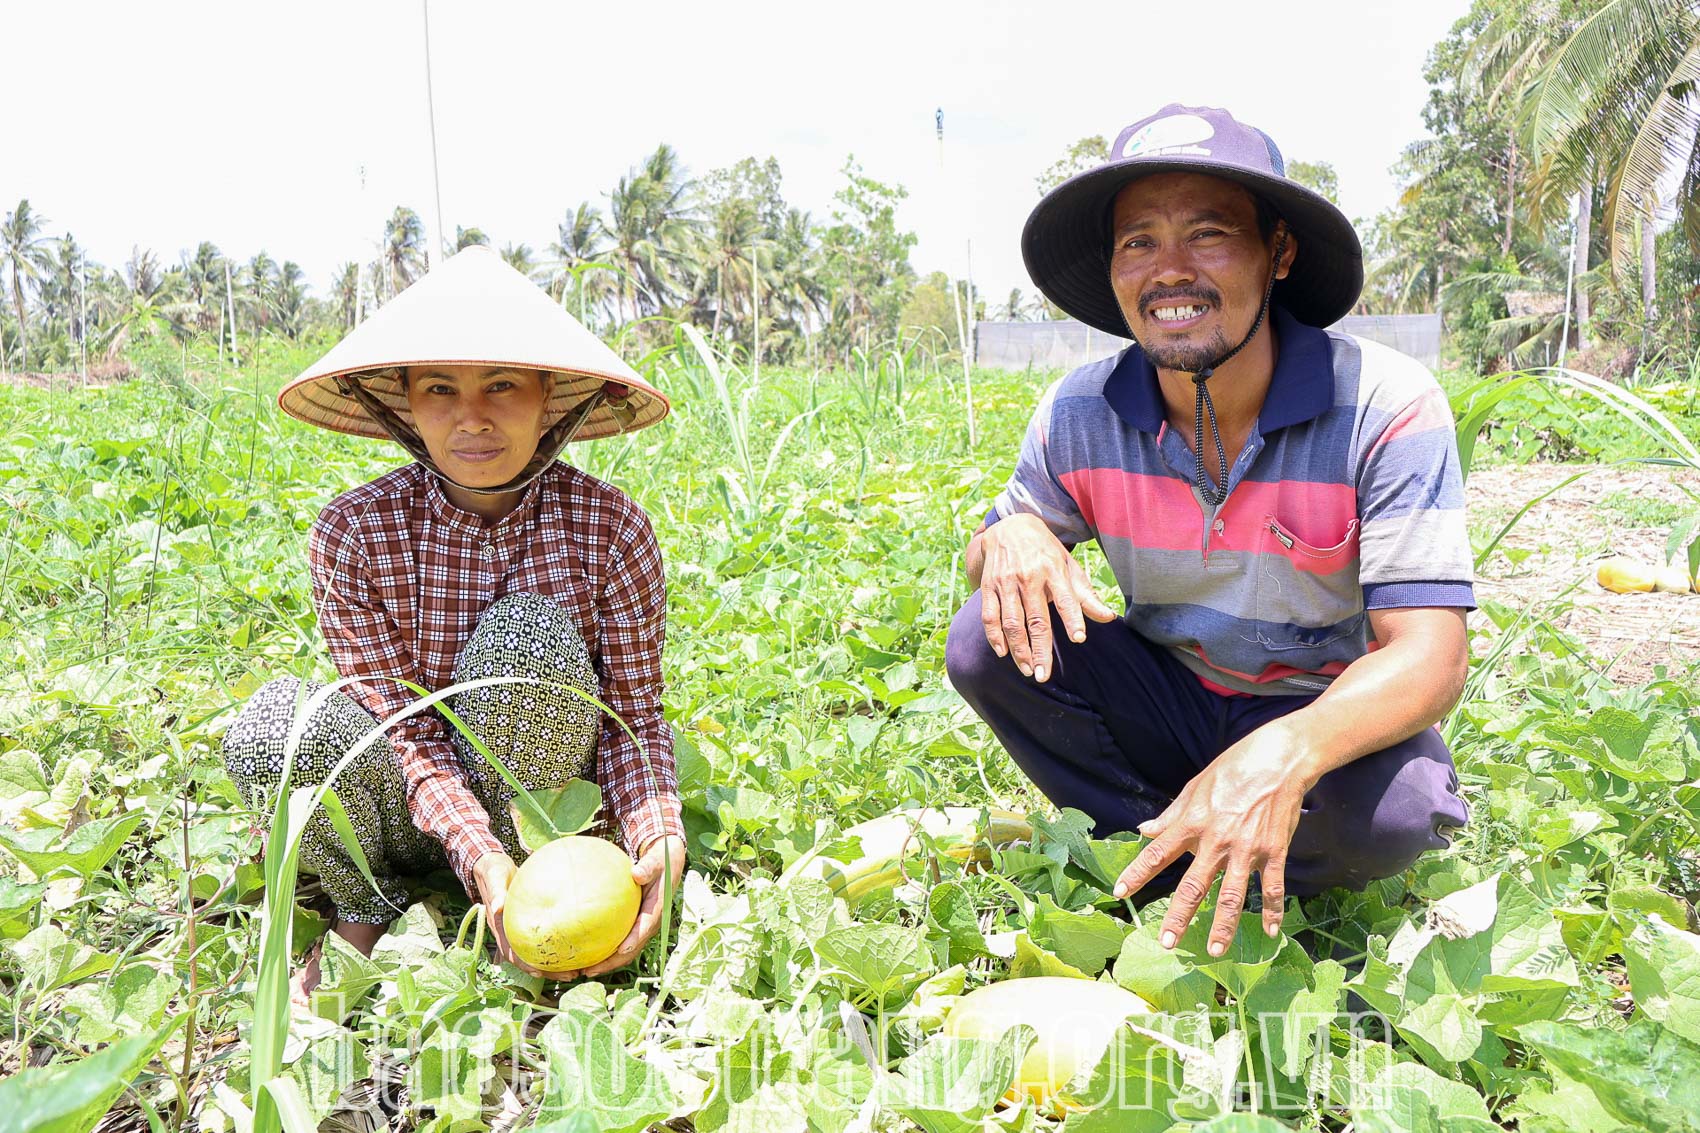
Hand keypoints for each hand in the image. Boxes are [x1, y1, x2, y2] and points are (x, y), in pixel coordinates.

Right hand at [472, 851, 578, 980]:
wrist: (493, 866)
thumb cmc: (494, 871)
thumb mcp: (494, 878)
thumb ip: (496, 892)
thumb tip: (497, 906)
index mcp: (501, 928)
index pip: (513, 953)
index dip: (525, 965)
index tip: (540, 973)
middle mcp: (511, 933)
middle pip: (530, 959)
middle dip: (549, 970)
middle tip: (571, 975)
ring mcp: (520, 929)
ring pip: (538, 952)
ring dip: (556, 963)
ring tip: (579, 968)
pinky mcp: (529, 921)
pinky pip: (545, 936)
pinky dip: (559, 943)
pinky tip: (577, 942)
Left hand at [578, 835, 686, 978]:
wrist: (668, 864)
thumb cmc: (661, 861)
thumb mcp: (657, 860)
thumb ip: (648, 867)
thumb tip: (637, 873)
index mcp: (657, 909)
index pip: (645, 928)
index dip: (634, 941)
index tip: (621, 950)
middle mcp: (651, 923)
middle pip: (632, 950)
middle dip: (613, 962)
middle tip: (591, 970)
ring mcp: (643, 927)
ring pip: (625, 952)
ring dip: (607, 963)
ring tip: (584, 970)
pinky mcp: (635, 926)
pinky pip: (620, 942)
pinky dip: (605, 951)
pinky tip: (586, 952)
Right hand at [971, 514, 1114, 681]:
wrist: (1010, 527)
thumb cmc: (1046, 553)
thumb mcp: (1069, 567)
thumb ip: (1086, 595)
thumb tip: (1108, 618)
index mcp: (1054, 570)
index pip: (1066, 598)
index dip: (1072, 618)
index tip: (1078, 638)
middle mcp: (1029, 576)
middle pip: (1036, 619)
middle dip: (1040, 649)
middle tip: (1044, 675)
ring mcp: (1006, 582)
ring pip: (1011, 622)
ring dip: (1018, 650)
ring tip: (1028, 670)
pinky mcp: (989, 586)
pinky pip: (990, 616)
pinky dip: (995, 636)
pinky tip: (1003, 653)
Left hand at [1111, 719, 1313, 954]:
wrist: (1278, 759)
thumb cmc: (1232, 769)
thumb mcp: (1195, 788)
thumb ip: (1170, 815)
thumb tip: (1143, 830)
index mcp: (1193, 822)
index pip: (1157, 853)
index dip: (1137, 873)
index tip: (1119, 892)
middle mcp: (1217, 841)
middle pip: (1193, 885)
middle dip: (1179, 916)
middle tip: (1167, 942)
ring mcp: (1247, 849)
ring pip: (1232, 896)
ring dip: (1223, 926)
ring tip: (1214, 951)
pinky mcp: (1274, 852)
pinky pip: (1273, 888)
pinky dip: (1272, 912)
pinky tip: (1271, 933)